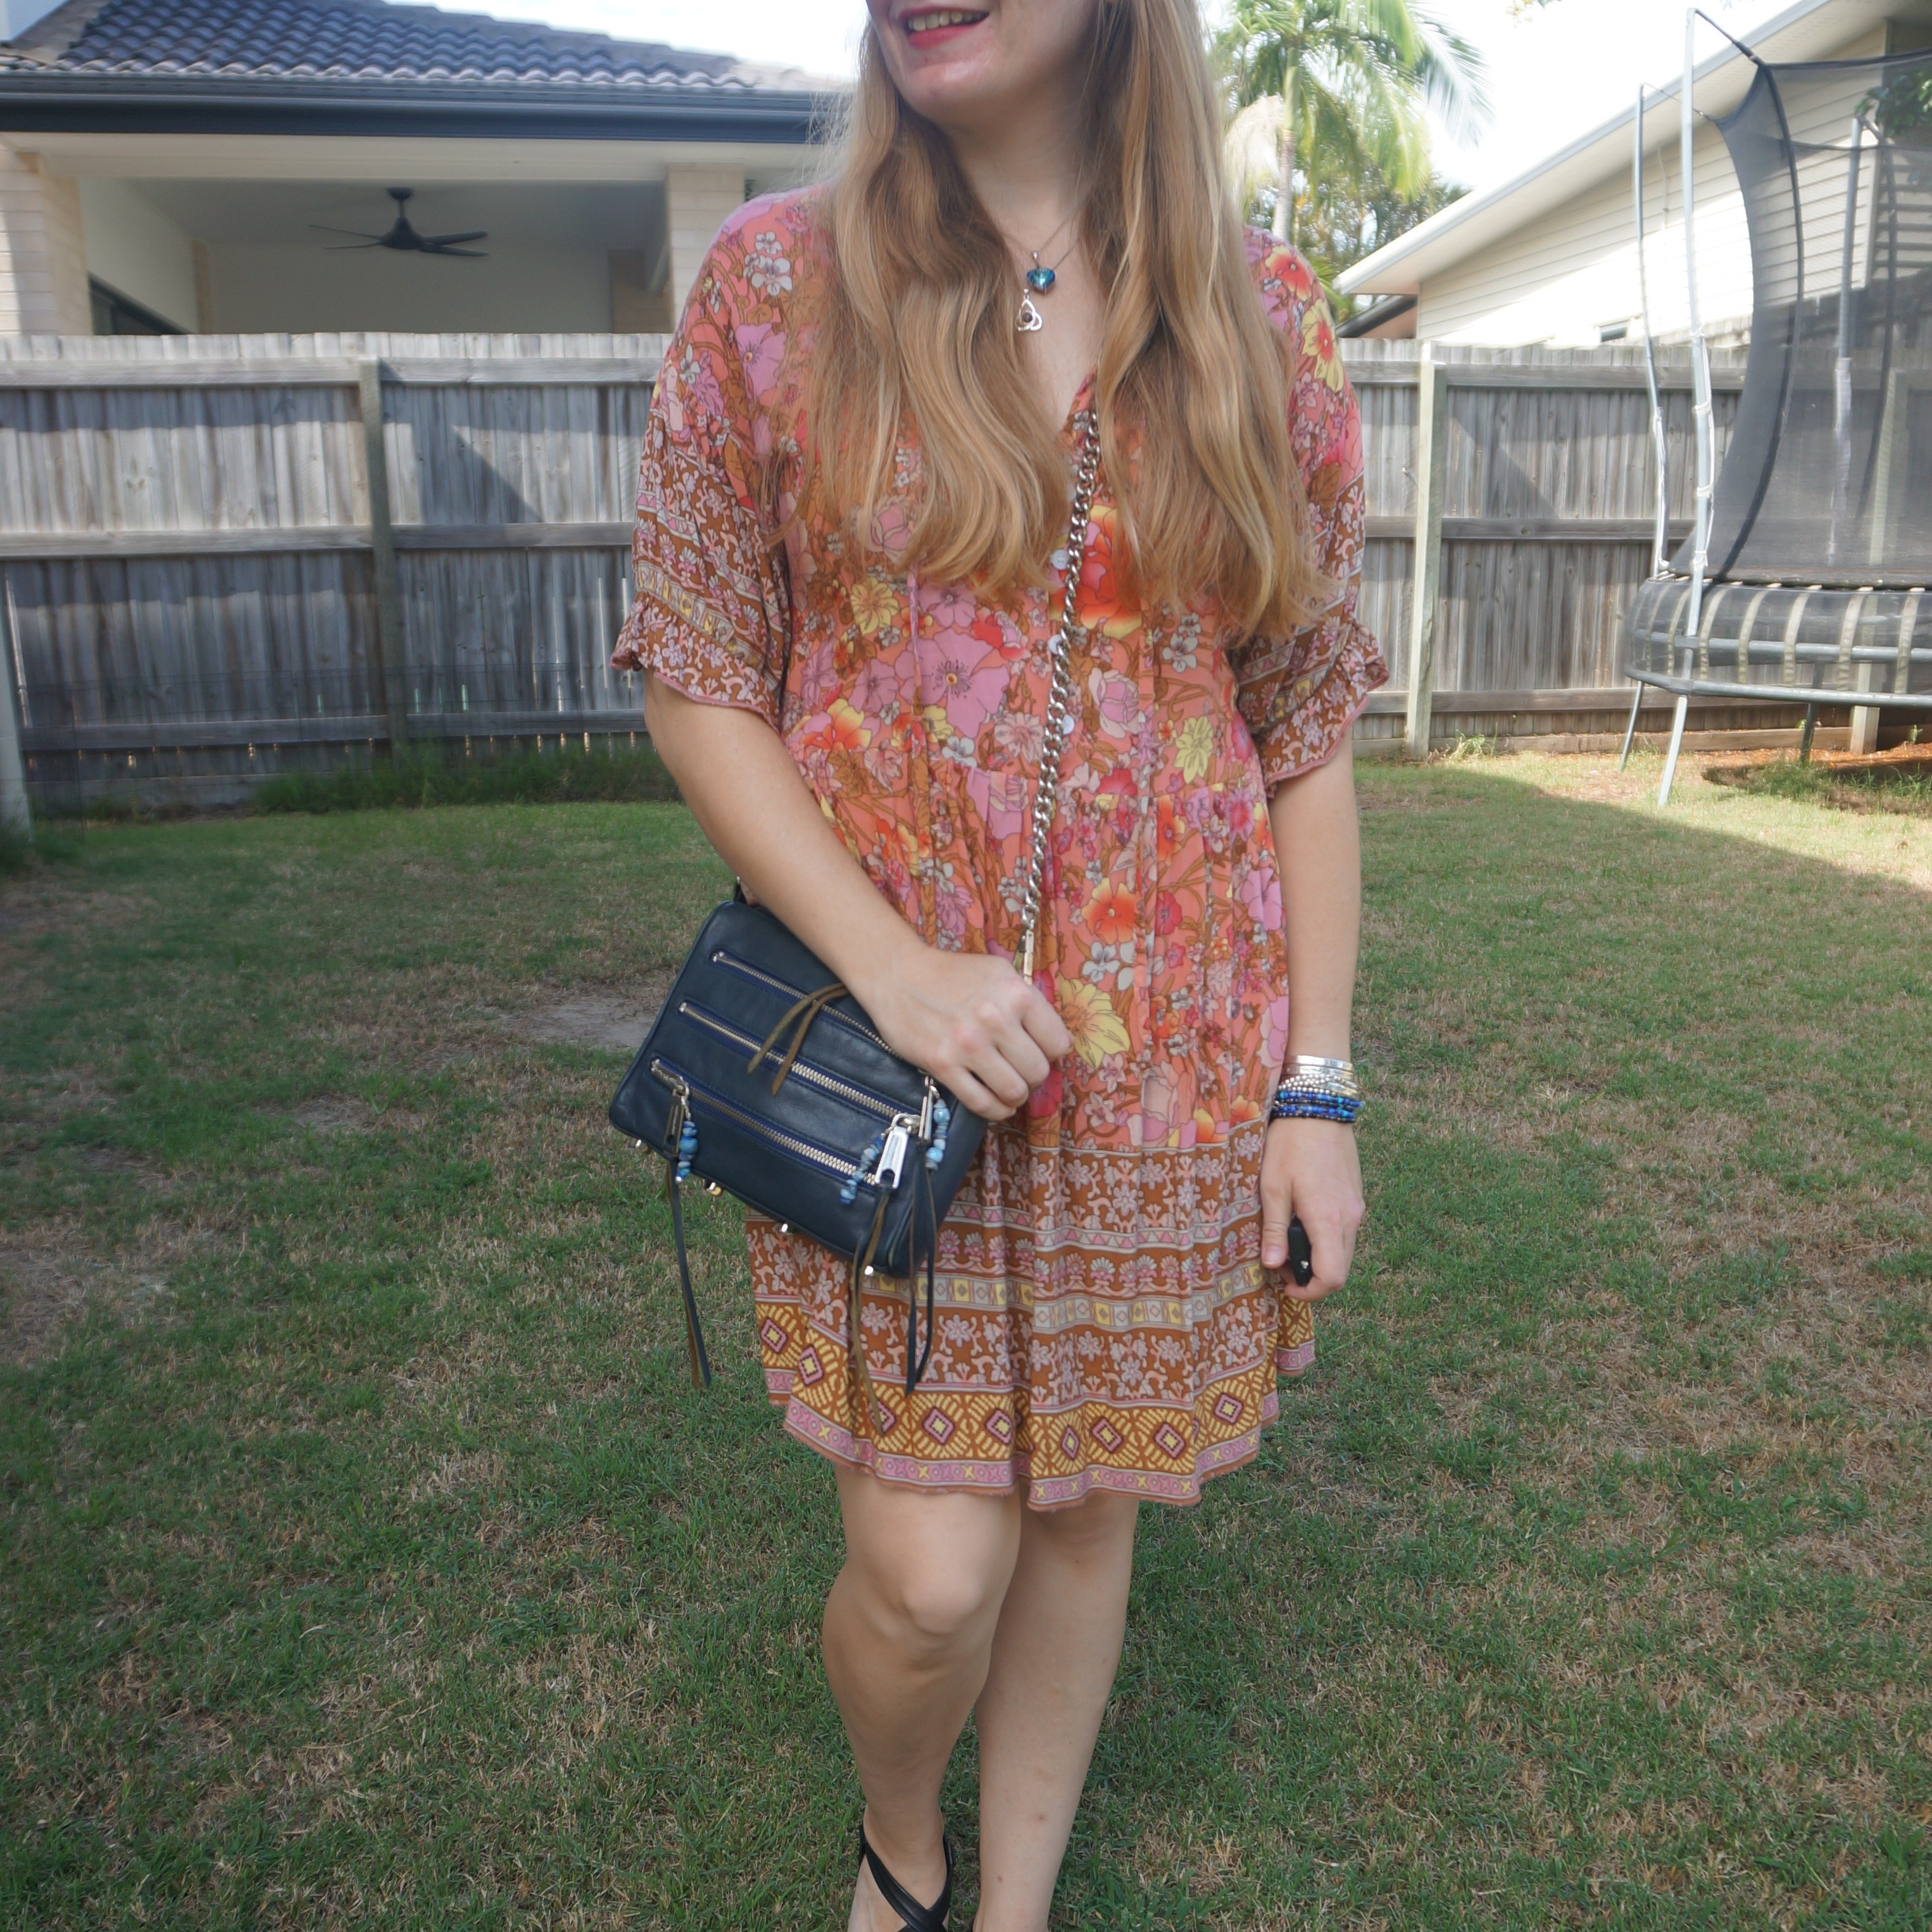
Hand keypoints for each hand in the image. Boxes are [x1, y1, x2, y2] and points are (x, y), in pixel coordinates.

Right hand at [856, 945, 1071, 1120]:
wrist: (898, 975)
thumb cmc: (952, 974)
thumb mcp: (999, 973)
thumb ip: (1029, 1002)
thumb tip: (1062, 1041)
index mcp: (1016, 993)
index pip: (1058, 1043)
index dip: (1050, 1052)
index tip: (1037, 1051)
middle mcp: (995, 1018)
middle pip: (1038, 1071)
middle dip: (1032, 1076)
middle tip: (1019, 1070)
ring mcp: (968, 1044)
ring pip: (1014, 1091)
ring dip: (1014, 1095)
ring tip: (1007, 1087)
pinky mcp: (942, 1064)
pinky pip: (982, 1103)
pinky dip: (995, 1110)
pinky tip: (995, 1102)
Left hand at [1259, 1116, 1363, 1302]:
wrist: (1318, 1107)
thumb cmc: (1290, 1145)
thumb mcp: (1272, 1188)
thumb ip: (1274, 1230)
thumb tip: (1272, 1266)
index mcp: (1329, 1220)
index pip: (1332, 1278)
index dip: (1309, 1293)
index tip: (1284, 1285)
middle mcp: (1350, 1219)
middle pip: (1340, 1270)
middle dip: (1311, 1278)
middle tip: (1279, 1262)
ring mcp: (1357, 1208)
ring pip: (1344, 1251)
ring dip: (1319, 1258)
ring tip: (1287, 1240)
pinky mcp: (1356, 1198)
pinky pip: (1345, 1232)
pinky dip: (1326, 1240)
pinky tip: (1302, 1221)